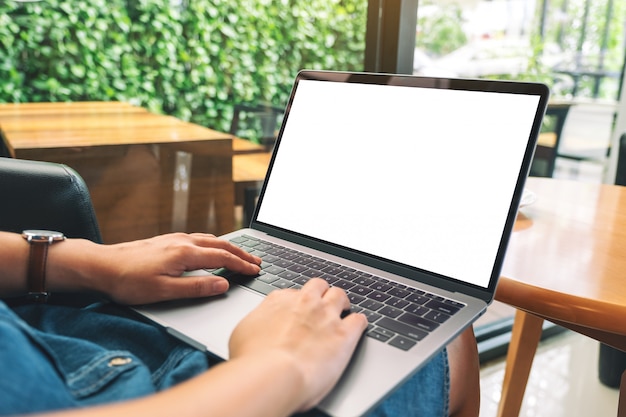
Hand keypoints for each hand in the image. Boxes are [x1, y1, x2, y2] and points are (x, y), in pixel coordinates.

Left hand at [88, 233, 260, 304]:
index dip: (242, 264)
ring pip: (210, 239)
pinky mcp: (166, 240)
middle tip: (257, 261)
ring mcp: (174, 238)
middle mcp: (182, 241)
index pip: (222, 257)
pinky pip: (199, 238)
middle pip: (220, 245)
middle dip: (241, 253)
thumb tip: (223, 284)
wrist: (101, 265)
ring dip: (229, 247)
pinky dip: (214, 243)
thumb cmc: (129, 281)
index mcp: (185, 253)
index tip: (256, 270)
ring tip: (241, 254)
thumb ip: (196, 287)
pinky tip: (212, 247)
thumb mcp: (164, 291)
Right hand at [229, 278, 367, 411]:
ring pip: (340, 295)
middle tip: (322, 305)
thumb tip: (255, 329)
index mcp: (279, 301)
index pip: (292, 293)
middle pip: (319, 286)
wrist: (272, 374)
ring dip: (342, 302)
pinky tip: (358, 328)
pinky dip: (359, 322)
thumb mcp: (241, 334)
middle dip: (321, 294)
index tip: (296, 312)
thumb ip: (255, 324)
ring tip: (343, 310)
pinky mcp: (344, 334)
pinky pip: (359, 319)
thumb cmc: (252, 360)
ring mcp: (326, 316)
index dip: (296, 303)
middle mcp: (304, 302)